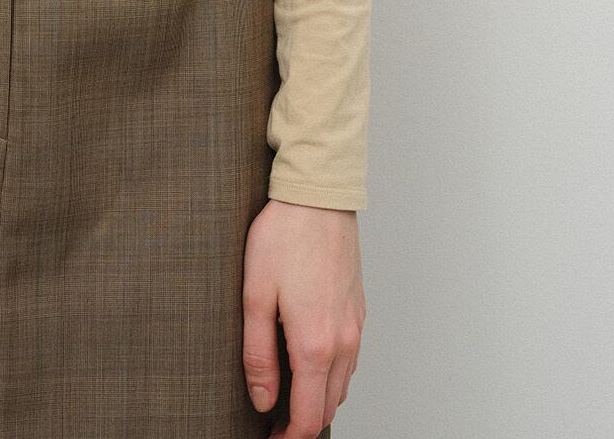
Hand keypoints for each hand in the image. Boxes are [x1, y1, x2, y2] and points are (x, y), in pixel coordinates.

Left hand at [241, 199, 363, 434]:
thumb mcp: (255, 296)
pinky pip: (349, 359)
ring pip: (342, 385)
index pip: (309, 417)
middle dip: (302, 423)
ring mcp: (355, 326)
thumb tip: (263, 401)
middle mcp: (343, 342)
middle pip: (328, 407)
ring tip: (287, 395)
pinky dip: (331, 375)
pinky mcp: (358, 310)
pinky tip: (309, 361)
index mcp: (315, 345)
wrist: (318, 196)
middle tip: (272, 422)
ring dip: (318, 399)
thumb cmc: (283, 237)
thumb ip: (258, 355)